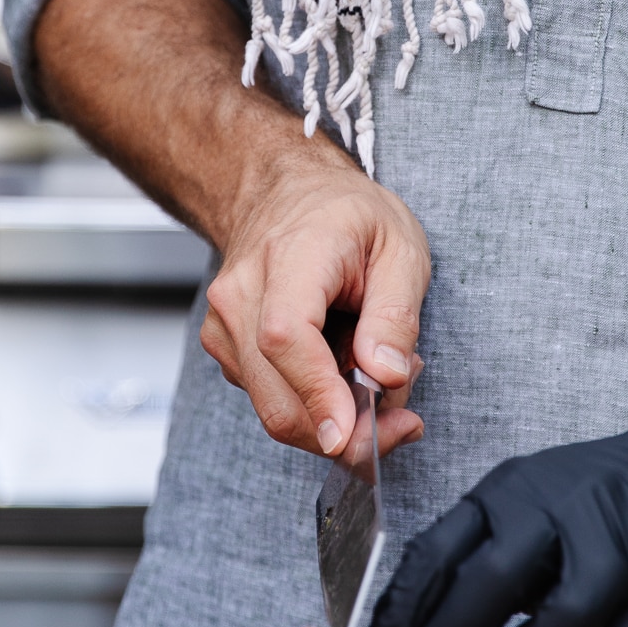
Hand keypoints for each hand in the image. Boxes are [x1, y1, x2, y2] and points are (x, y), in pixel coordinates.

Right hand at [201, 145, 430, 458]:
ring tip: (376, 367)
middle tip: (403, 419)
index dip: (318, 393)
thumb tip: (384, 376)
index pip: (286, 337)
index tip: (351, 433)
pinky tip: (344, 367)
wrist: (284, 193)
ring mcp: (225, 326)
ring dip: (336, 413)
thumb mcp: (399, 249)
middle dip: (345, 430)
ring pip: (276, 409)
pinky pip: (272, 399)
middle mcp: (241, 295)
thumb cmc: (343, 216)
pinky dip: (316, 402)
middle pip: (277, 396)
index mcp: (290, 257)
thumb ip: (395, 315)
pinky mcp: (227, 350)